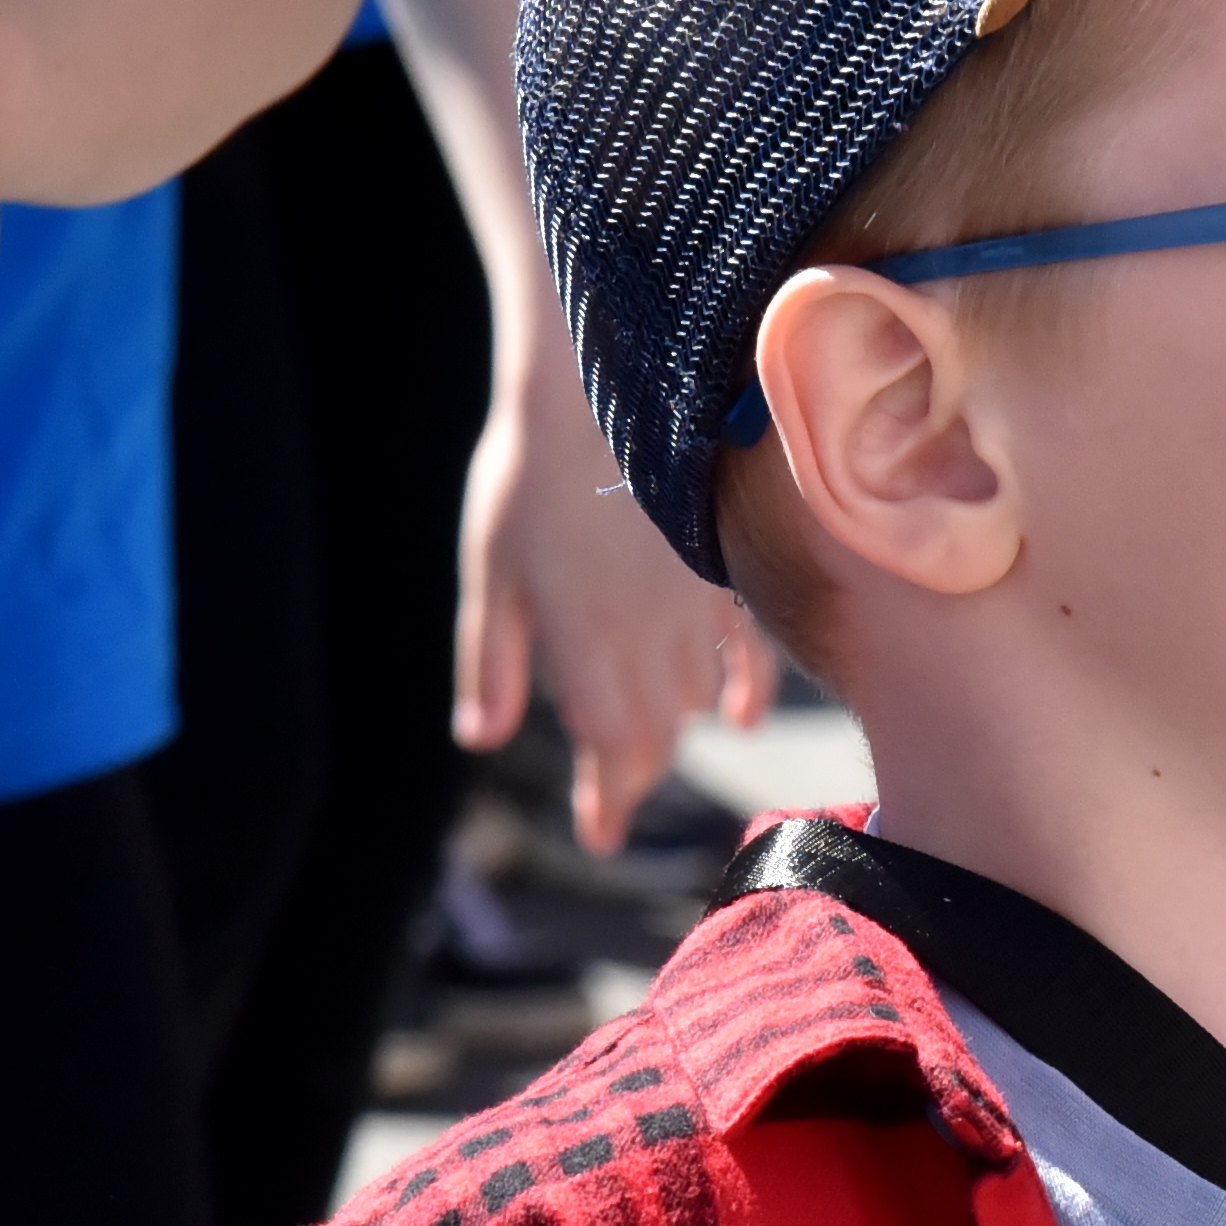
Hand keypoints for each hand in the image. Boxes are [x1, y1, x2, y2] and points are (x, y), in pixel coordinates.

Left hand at [458, 372, 768, 851]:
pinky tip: (738, 715)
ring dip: (672, 728)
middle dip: (633, 774)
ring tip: (648, 744)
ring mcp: (692, 609)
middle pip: (654, 738)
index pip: (610, 754)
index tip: (601, 837)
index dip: (607, 802)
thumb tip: (480, 738)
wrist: (600, 388)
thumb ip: (491, 660)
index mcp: (587, 650)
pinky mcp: (719, 573)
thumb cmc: (526, 478)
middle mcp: (649, 643)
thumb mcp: (491, 573)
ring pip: (693, 699)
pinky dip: (743, 689)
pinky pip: (744, 650)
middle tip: (614, 800)